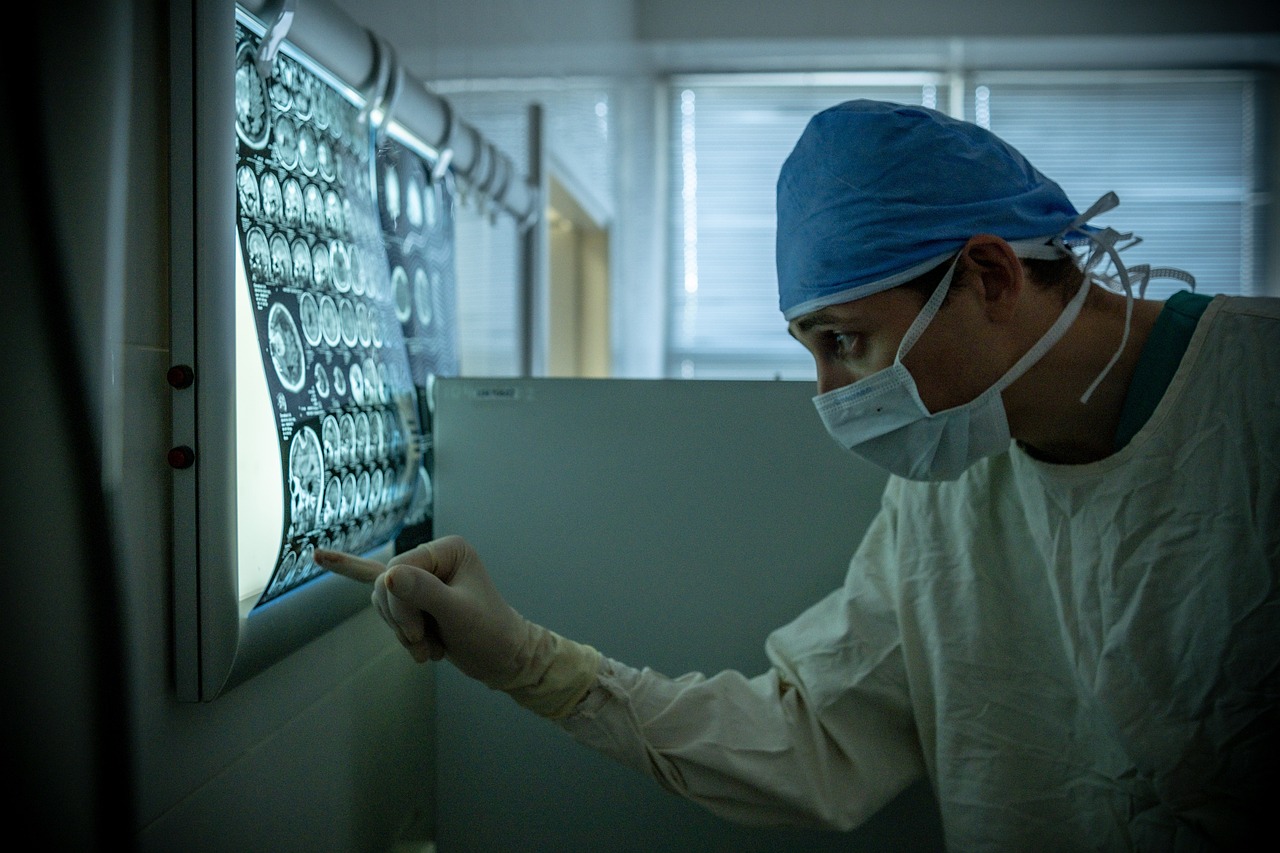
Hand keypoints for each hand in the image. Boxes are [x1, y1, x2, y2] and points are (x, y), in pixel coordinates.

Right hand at [315, 535, 532, 685]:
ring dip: (402, 633)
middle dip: (401, 622)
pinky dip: (349, 570)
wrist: (503, 658)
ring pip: (384, 604)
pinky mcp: (414, 596)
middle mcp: (432, 558)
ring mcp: (422, 576)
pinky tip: (319, 557)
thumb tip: (389, 576)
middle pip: (386, 587)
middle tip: (426, 643)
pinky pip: (375, 583)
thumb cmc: (490, 634)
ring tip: (431, 647)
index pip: (398, 570)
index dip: (401, 605)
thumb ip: (425, 593)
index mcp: (447, 550)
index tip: (420, 632)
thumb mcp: (459, 614)